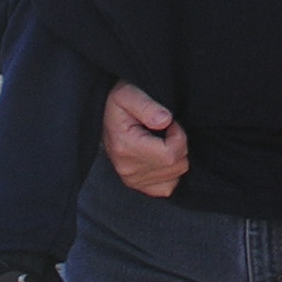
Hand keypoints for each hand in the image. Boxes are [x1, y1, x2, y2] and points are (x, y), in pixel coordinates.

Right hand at [101, 81, 188, 197]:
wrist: (102, 115)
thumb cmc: (117, 103)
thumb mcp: (128, 94)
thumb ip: (147, 106)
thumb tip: (165, 121)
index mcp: (126, 147)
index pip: (170, 154)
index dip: (179, 136)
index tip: (170, 122)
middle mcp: (128, 168)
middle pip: (176, 166)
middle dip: (179, 145)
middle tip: (166, 130)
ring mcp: (131, 179)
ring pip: (175, 176)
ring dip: (176, 157)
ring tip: (162, 141)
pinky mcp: (135, 184)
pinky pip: (166, 188)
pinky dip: (170, 173)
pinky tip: (162, 156)